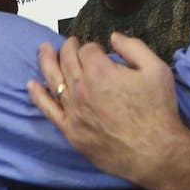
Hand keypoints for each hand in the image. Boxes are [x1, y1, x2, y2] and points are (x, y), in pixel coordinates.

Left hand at [27, 33, 189, 185]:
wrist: (154, 152)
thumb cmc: (158, 110)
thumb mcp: (156, 69)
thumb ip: (133, 47)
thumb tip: (113, 36)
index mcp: (101, 71)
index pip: (87, 50)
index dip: (92, 46)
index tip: (98, 49)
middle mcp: (81, 88)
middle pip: (67, 61)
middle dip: (68, 48)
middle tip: (69, 43)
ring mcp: (72, 110)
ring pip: (53, 80)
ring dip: (47, 62)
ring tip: (43, 50)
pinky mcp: (70, 130)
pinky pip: (48, 109)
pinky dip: (38, 95)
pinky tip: (31, 85)